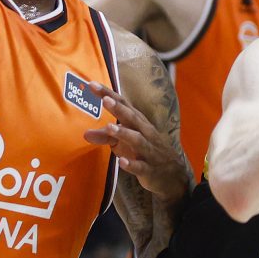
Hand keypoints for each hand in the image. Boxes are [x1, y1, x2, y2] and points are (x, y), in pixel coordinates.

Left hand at [84, 80, 191, 200]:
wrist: (173, 173)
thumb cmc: (144, 150)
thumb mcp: (124, 141)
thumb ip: (105, 136)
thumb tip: (85, 134)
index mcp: (137, 122)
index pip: (123, 104)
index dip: (108, 94)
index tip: (92, 84)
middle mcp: (144, 132)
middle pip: (132, 118)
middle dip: (118, 109)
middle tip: (105, 100)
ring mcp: (148, 150)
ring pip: (137, 140)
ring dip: (123, 133)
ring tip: (109, 127)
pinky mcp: (149, 169)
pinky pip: (140, 166)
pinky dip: (131, 164)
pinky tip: (121, 162)